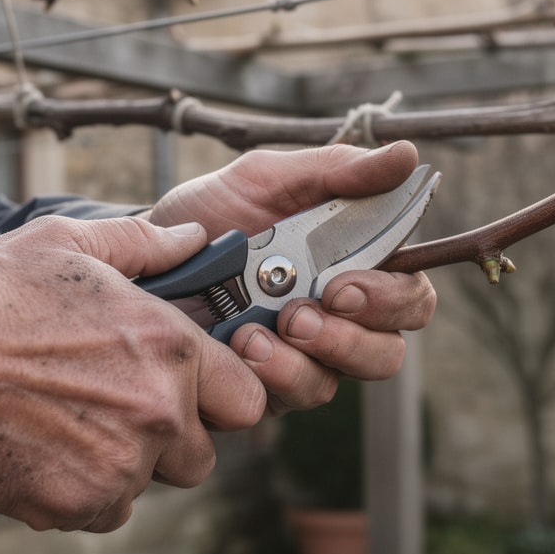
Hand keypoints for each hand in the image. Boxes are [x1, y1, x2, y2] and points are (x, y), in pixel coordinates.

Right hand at [0, 216, 265, 532]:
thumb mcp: (70, 243)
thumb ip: (146, 246)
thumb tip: (194, 237)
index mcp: (169, 347)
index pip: (247, 400)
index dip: (218, 397)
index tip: (188, 392)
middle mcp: (157, 411)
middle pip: (201, 456)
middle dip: (167, 442)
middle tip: (112, 411)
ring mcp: (117, 465)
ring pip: (145, 487)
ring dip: (117, 467)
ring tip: (63, 423)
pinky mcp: (73, 504)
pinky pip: (100, 512)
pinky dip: (77, 494)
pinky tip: (40, 450)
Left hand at [145, 141, 436, 415]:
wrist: (144, 253)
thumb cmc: (214, 213)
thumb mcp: (268, 179)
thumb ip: (336, 170)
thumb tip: (406, 154)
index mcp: (354, 271)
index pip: (410, 298)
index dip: (391, 298)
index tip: (344, 285)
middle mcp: (337, 323)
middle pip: (386, 354)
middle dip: (350, 339)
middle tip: (300, 314)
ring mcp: (299, 360)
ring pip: (333, 383)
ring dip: (301, 360)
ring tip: (254, 332)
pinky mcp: (259, 389)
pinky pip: (280, 400)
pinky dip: (264, 376)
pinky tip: (236, 348)